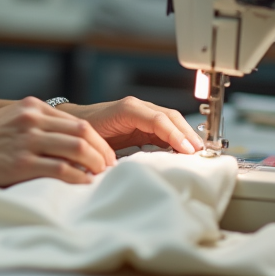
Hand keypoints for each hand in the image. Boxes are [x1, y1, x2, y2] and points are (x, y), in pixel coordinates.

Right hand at [0, 97, 116, 185]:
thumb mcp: (12, 118)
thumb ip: (38, 122)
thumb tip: (68, 136)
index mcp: (32, 107)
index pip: (77, 121)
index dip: (97, 139)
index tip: (105, 153)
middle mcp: (32, 120)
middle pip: (84, 132)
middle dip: (102, 151)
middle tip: (110, 166)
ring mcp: (27, 141)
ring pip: (77, 148)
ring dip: (95, 164)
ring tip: (100, 175)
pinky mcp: (21, 163)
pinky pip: (61, 169)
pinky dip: (78, 177)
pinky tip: (84, 183)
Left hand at [59, 97, 203, 154]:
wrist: (75, 124)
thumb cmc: (84, 132)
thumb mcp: (99, 142)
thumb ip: (116, 152)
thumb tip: (137, 169)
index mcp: (127, 109)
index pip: (158, 119)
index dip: (174, 134)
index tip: (187, 149)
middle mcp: (137, 107)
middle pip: (170, 116)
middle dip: (186, 132)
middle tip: (199, 151)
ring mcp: (142, 111)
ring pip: (171, 119)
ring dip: (185, 134)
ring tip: (197, 151)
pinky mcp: (144, 120)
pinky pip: (165, 125)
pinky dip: (177, 136)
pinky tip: (184, 149)